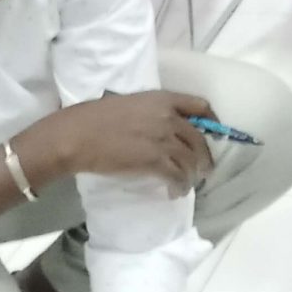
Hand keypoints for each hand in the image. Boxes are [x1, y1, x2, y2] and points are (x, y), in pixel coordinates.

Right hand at [29, 90, 213, 191]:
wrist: (77, 135)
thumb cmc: (93, 118)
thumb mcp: (128, 104)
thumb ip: (149, 112)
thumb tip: (159, 126)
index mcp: (161, 99)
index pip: (200, 106)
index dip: (212, 121)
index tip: (215, 132)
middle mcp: (168, 117)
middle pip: (199, 140)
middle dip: (204, 158)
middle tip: (203, 170)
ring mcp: (163, 139)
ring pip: (190, 161)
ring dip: (191, 177)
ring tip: (185, 186)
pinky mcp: (155, 161)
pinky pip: (177, 176)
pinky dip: (179, 187)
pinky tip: (174, 192)